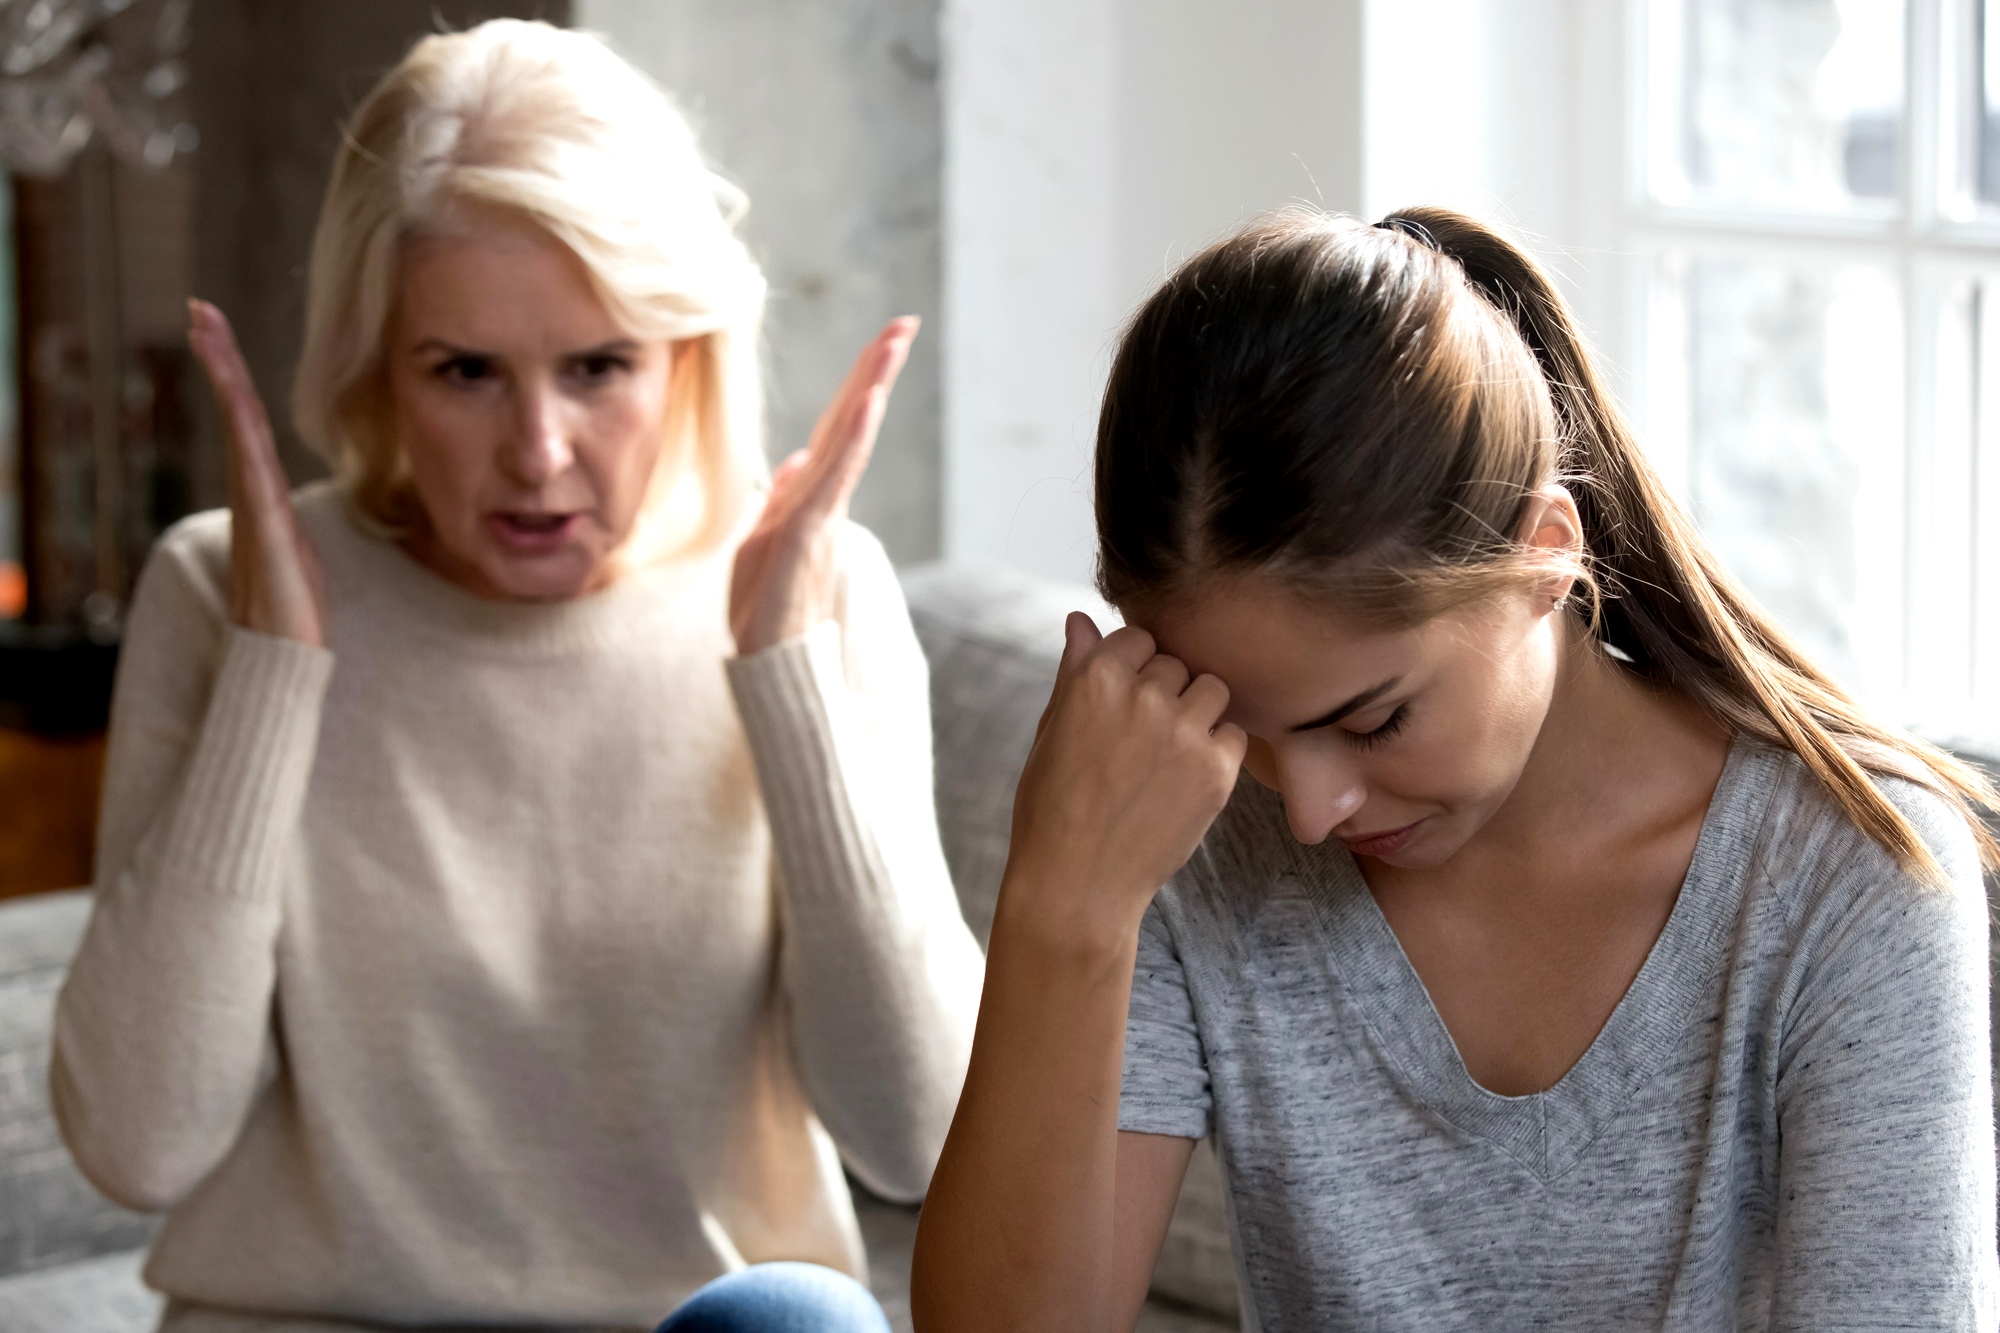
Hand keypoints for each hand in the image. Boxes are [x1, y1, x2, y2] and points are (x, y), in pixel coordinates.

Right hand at [188, 300, 325, 646]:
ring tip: (206, 327)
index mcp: (264, 496)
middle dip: (220, 359)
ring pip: (241, 427)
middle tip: (200, 308)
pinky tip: (234, 393)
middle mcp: (253, 494)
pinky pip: (251, 464)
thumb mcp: (298, 556)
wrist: (281, 657)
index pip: (251, 425)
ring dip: (226, 375)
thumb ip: (289, 531)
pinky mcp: (264, 526)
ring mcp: (255, 507)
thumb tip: (288, 520)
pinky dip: (241, 424)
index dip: (237, 379)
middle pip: (238, 412)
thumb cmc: (293, 613)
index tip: (217, 333)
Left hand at [729, 317, 917, 655]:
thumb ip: (780, 502)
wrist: (767, 671)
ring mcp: (818, 518)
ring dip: (869, 390)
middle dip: (875, 371)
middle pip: (849, 423)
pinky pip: (831, 480)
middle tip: (905, 323)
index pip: (833, 431)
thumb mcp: (759, 546)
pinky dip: (850, 441)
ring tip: (893, 345)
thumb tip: (793, 461)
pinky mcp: (807, 539)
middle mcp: (821, 502)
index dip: (855, 385)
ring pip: (846, 442)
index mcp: (808, 500)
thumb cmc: (765, 616)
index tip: (882, 340)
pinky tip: (866, 406)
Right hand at [1000, 614, 1247, 939]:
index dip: (1132, 671)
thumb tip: (1080, 619)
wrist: (1077, 884)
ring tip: (1166, 757)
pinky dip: (1216, 752)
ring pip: (1212, 691)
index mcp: (1094, 678)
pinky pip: (1233, 734)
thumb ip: (1074, 670)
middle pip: (1176, 664)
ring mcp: (1183, 732)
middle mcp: (1142, 695)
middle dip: (1164, 693)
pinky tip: (1182, 781)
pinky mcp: (1215, 770)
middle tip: (1138, 744)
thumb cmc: (1052, 807)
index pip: (1138, 638)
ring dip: (1196, 714)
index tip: (1121, 707)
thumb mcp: (1051, 730)